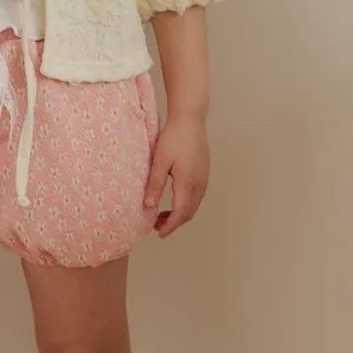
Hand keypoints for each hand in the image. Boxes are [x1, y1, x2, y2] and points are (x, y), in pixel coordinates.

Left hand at [143, 113, 209, 238]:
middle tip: (156, 226)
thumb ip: (155, 184)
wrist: (190, 119)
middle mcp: (200, 182)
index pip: (181, 213)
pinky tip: (174, 200)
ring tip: (162, 215)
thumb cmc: (174, 137)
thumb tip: (148, 206)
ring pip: (194, 205)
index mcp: (188, 181)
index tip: (159, 233)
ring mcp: (204, 177)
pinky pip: (197, 195)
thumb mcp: (160, 160)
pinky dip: (186, 204)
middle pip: (189, 212)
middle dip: (174, 222)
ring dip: (180, 213)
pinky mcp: (204, 172)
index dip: (170, 226)